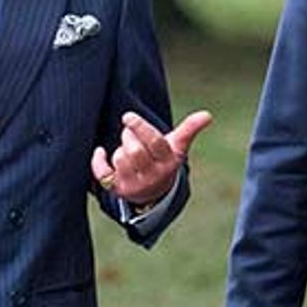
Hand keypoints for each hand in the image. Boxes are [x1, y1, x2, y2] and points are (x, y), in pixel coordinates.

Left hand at [90, 109, 211, 203]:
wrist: (154, 192)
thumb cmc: (163, 160)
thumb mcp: (176, 146)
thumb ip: (189, 130)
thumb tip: (207, 115)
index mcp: (167, 163)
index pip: (154, 143)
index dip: (140, 128)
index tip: (127, 116)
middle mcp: (152, 176)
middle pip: (134, 151)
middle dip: (128, 137)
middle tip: (129, 133)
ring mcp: (135, 185)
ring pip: (120, 160)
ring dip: (119, 150)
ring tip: (126, 149)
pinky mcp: (118, 190)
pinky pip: (102, 174)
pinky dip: (98, 161)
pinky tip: (100, 152)